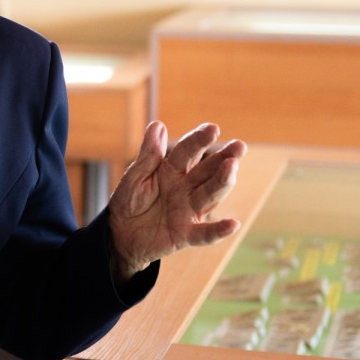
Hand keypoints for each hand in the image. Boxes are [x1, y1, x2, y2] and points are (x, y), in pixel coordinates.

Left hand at [107, 121, 244, 282]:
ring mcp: (188, 211)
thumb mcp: (135, 176)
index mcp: (172, 171)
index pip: (187, 152)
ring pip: (209, 196)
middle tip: (239, 146)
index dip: (199, 140)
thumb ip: (148, 155)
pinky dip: (218, 230)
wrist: (119, 234)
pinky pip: (204, 234)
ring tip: (232, 167)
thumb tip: (158, 124)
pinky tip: (233, 224)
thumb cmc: (129, 201)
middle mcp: (185, 189)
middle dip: (223, 158)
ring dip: (222, 183)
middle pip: (207, 172)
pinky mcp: (185, 234)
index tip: (213, 128)